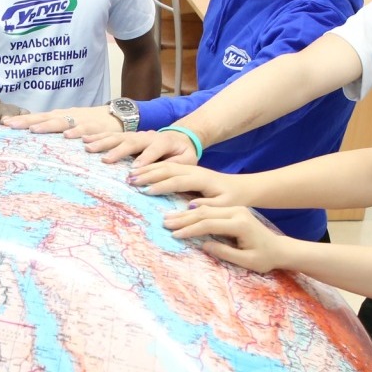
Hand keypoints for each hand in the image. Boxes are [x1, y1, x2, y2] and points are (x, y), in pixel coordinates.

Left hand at [1, 106, 121, 138]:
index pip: (37, 117)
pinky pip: (84, 130)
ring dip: (47, 126)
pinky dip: (76, 133)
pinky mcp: (95, 128)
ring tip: (33, 130)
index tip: (3, 123)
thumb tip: (33, 134)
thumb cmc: (91, 123)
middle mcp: (67, 116)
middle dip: (26, 121)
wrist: (118, 116)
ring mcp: (80, 121)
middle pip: (44, 118)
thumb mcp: (70, 123)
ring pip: (61, 122)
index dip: (21, 120)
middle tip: (9, 124)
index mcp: (60, 116)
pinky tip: (67, 136)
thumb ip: (54, 128)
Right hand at [83, 129, 200, 166]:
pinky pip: (111, 135)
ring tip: (87, 147)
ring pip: (118, 136)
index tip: (133, 171)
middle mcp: (147, 135)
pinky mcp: (128, 137)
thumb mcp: (187, 161)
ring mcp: (136, 135)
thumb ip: (176, 166)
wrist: (180, 137)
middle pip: (131, 141)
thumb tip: (162, 176)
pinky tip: (84, 140)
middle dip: (117, 150)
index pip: (153, 150)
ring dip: (102, 142)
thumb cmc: (183, 153)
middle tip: (105, 160)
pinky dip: (97, 137)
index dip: (144, 160)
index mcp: (163, 141)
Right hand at [129, 163, 255, 205]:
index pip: (178, 180)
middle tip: (131, 180)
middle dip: (148, 173)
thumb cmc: (233, 199)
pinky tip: (139, 171)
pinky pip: (166, 165)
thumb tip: (190, 206)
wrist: (241, 187)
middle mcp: (194, 170)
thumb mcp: (225, 206)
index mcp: (202, 179)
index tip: (146, 191)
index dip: (162, 185)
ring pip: (165, 165)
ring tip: (130, 175)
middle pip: (167, 168)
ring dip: (147, 169)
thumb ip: (208, 206)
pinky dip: (151, 167)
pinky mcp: (186, 170)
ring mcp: (189, 168)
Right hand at [163, 205, 297, 272]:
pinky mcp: (233, 210)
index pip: (209, 224)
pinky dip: (195, 211)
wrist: (279, 248)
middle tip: (165, 223)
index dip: (191, 229)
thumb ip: (225, 252)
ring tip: (169, 218)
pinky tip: (182, 213)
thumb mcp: (246, 261)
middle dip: (184, 219)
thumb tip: (203, 245)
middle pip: (204, 213)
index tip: (175, 235)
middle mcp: (237, 212)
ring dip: (186, 213)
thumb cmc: (264, 258)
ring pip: (205, 208)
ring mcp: (235, 209)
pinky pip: (210, 208)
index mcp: (240, 224)